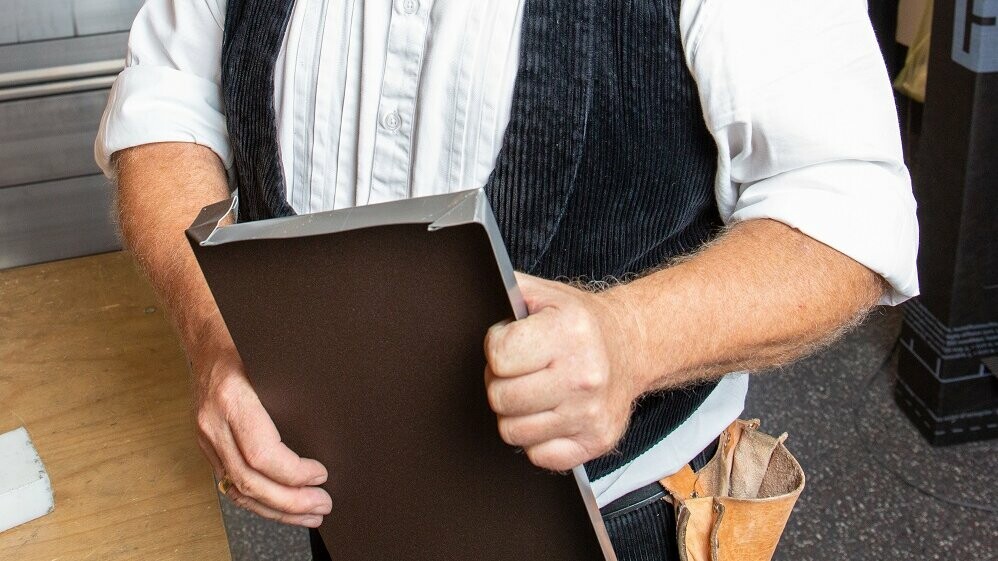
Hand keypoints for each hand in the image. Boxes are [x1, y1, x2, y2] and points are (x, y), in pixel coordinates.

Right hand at [192, 336, 331, 526]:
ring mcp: (206, 438)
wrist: (206, 340)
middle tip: (322, 505)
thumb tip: (334, 424)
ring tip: (309, 513)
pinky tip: (282, 506)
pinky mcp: (208, 446)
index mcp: (232, 399)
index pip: (262, 454)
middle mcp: (213, 423)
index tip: (321, 474)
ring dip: (276, 510)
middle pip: (249, 480)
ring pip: (237, 490)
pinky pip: (231, 484)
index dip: (294, 473)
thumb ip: (297, 389)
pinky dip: (259, 501)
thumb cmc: (245, 343)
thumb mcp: (274, 358)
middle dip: (290, 501)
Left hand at [483, 273, 644, 471]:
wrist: (633, 346)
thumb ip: (507, 291)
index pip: (498, 356)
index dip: (496, 350)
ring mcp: (591, 413)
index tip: (510, 344)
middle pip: (501, 398)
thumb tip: (473, 290)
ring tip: (535, 392)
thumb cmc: (582, 323)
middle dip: (502, 383)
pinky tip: (551, 414)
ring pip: (513, 432)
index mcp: (568, 332)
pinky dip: (538, 439)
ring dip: (517, 414)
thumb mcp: (546, 294)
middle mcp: (583, 375)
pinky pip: (538, 455)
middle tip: (520, 371)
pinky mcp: (596, 441)